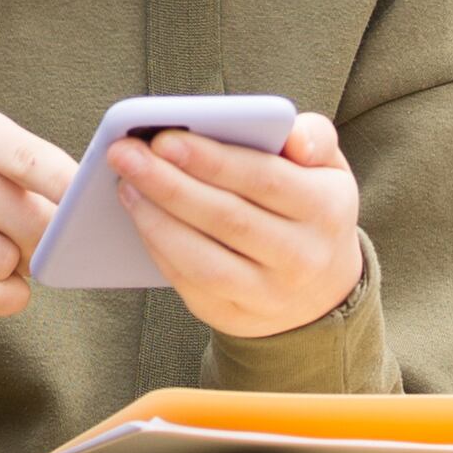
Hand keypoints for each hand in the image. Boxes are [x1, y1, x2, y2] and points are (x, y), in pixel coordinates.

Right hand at [0, 101, 77, 316]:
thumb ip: (27, 171)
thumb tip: (86, 211)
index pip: (32, 160)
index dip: (73, 191)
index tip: (94, 208)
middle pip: (30, 221)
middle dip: (43, 241)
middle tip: (31, 240)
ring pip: (5, 262)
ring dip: (15, 270)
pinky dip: (3, 297)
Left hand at [116, 111, 364, 339]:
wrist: (321, 290)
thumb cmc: (310, 209)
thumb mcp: (329, 169)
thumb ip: (315, 137)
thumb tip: (294, 139)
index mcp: (326, 210)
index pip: (264, 180)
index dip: (211, 160)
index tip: (163, 138)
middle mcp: (302, 258)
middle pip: (227, 219)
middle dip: (170, 184)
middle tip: (124, 154)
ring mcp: (267, 294)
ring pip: (204, 259)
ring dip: (157, 220)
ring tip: (125, 184)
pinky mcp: (233, 316)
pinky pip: (190, 282)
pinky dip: (159, 247)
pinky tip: (138, 215)